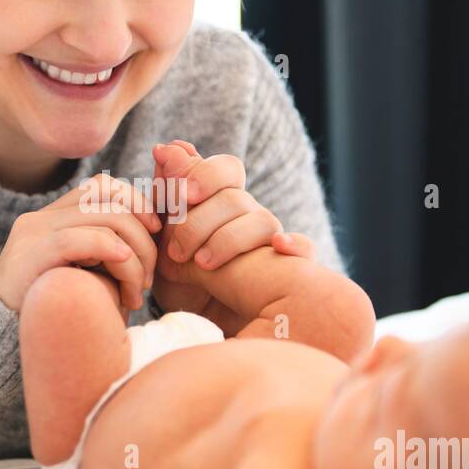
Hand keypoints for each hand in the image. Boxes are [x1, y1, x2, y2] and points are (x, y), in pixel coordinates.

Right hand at [0, 173, 160, 313]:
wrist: (3, 339)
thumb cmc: (55, 312)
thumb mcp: (85, 274)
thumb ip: (109, 250)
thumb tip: (153, 231)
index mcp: (54, 218)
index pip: (102, 186)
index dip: (136, 201)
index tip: (156, 232)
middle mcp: (41, 218)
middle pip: (109, 199)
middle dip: (144, 236)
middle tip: (149, 278)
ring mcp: (33, 233)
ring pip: (103, 219)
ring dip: (134, 257)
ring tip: (135, 294)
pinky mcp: (30, 254)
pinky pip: (77, 239)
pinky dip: (109, 249)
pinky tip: (125, 267)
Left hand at [151, 140, 297, 312]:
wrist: (200, 321)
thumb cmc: (183, 275)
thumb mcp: (164, 237)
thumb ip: (166, 194)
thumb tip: (166, 147)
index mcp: (221, 201)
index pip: (224, 170)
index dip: (205, 174)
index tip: (182, 194)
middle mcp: (249, 215)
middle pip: (236, 198)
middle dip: (202, 219)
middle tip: (177, 248)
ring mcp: (270, 240)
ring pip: (263, 220)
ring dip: (229, 239)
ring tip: (202, 263)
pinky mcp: (289, 269)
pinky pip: (304, 247)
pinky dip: (295, 243)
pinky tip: (278, 246)